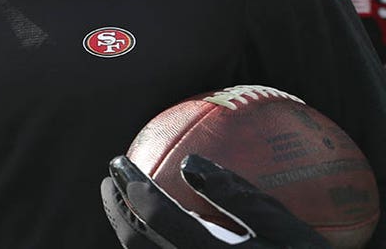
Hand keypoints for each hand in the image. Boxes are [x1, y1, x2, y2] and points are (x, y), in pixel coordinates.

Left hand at [101, 155, 329, 248]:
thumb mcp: (291, 234)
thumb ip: (241, 198)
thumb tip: (190, 163)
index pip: (154, 215)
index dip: (130, 185)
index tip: (118, 160)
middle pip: (133, 240)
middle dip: (114, 206)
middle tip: (110, 177)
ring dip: (125, 225)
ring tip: (124, 199)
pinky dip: (147, 244)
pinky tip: (159, 229)